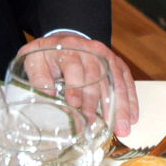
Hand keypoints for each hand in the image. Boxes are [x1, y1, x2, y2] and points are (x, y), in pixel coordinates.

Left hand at [18, 34, 138, 136]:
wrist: (65, 38)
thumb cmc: (48, 54)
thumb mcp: (34, 60)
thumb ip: (38, 77)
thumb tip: (48, 95)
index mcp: (69, 49)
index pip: (74, 68)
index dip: (75, 87)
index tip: (75, 106)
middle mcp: (91, 50)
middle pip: (96, 77)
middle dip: (95, 103)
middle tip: (92, 123)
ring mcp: (106, 56)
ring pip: (115, 81)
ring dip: (119, 106)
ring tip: (121, 127)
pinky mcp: (116, 62)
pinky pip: (126, 81)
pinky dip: (130, 99)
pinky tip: (132, 116)